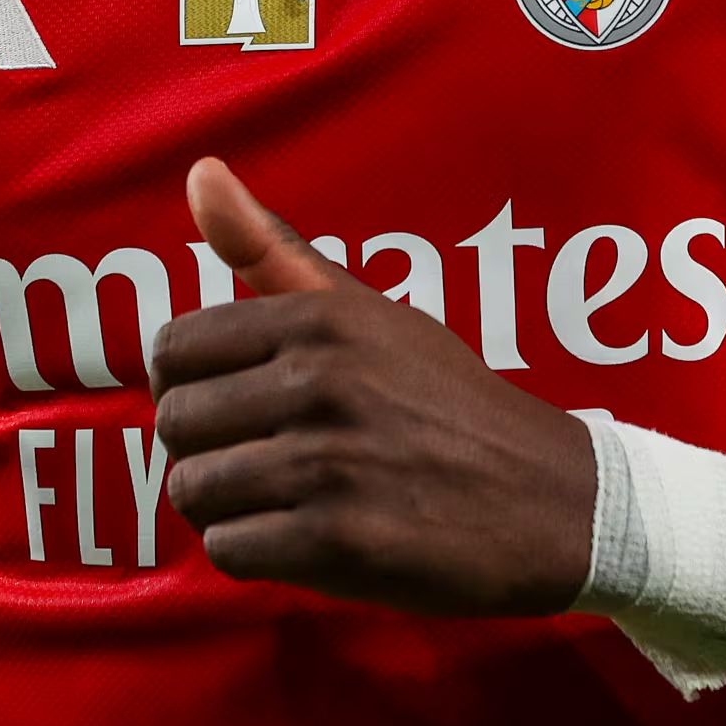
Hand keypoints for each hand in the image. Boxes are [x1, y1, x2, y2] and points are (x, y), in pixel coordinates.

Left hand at [150, 158, 598, 616]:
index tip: (235, 405)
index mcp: (321, 318)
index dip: (192, 387)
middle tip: (266, 460)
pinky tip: (304, 539)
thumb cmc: (450, 404)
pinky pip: (229, 550)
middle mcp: (320, 381)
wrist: (552, 501)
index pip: (173, 349)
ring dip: (229, 507)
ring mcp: (328, 462)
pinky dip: (255, 554)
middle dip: (208, 451)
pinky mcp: (338, 541)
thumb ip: (273, 250)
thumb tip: (200, 171)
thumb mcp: (373, 313)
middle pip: (176, 424)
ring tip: (286, 501)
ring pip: (194, 491)